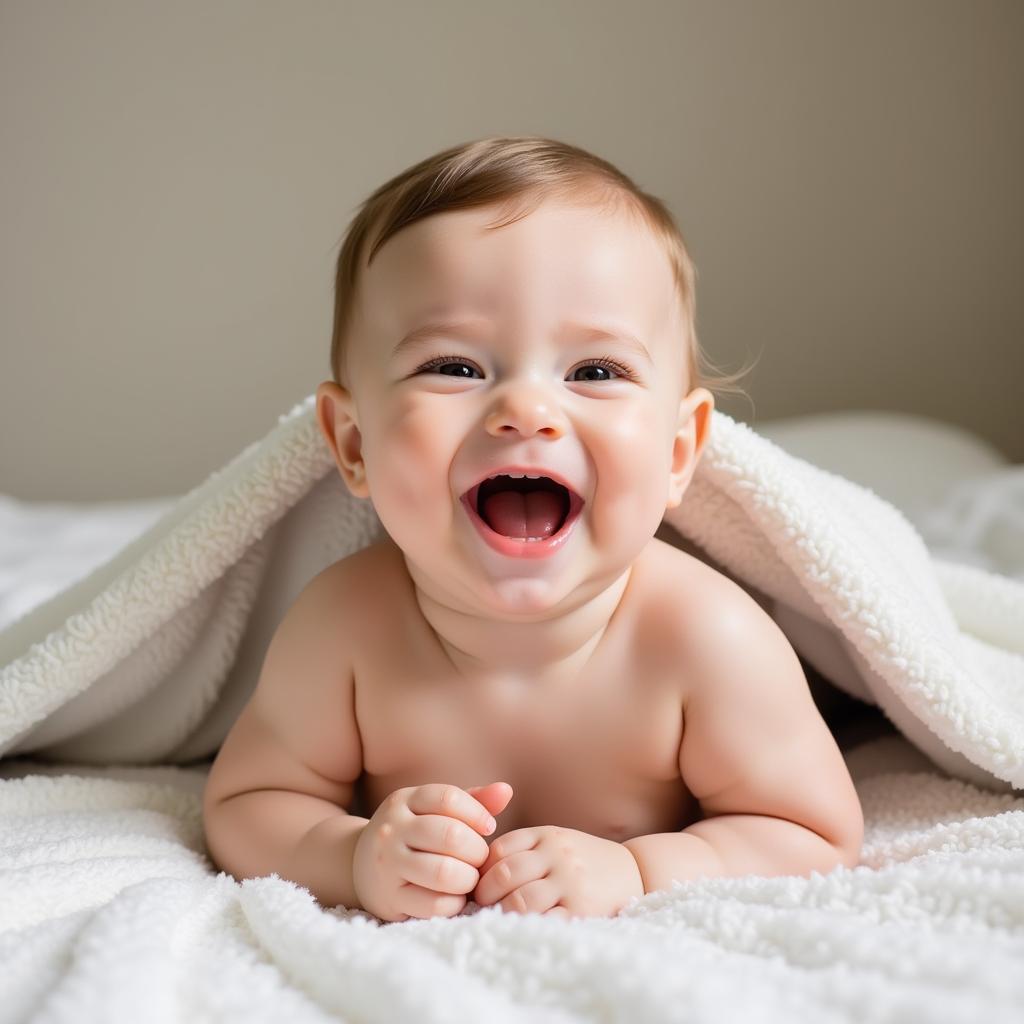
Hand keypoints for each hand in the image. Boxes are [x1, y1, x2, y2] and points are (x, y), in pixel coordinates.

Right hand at [352, 781, 512, 921]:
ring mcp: (387, 864)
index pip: (449, 798)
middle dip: (477, 851)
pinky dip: (454, 904)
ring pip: (443, 872)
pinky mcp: (389, 898)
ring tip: (470, 878)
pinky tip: (455, 898)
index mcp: (404, 800)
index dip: (478, 814)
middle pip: (450, 836)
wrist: (359, 864)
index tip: (489, 827)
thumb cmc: (412, 833)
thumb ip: (472, 800)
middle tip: (480, 859)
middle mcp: (392, 829)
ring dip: (468, 879)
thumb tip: (506, 790)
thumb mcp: (434, 810)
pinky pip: (433, 905)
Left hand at [472, 825, 644, 918]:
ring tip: (495, 920)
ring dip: (500, 913)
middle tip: (479, 906)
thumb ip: (525, 849)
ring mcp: (570, 882)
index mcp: (546, 835)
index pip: (500, 848)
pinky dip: (525, 927)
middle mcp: (557, 854)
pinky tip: (519, 929)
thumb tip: (478, 871)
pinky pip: (544, 921)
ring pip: (520, 900)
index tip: (476, 883)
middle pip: (505, 873)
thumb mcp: (556, 841)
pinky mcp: (581, 910)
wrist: (635, 871)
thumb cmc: (583, 860)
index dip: (482, 868)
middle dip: (485, 893)